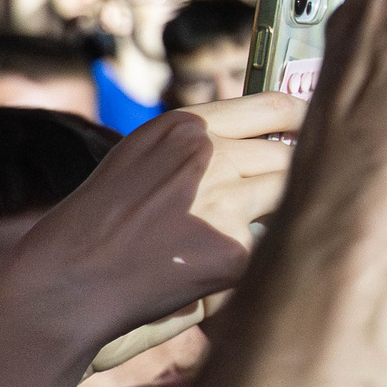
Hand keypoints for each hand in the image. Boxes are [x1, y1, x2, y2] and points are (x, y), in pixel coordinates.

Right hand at [1, 92, 302, 354]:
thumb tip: (268, 141)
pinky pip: (267, 248)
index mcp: (187, 127)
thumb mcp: (145, 157)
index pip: (274, 107)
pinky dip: (248, 260)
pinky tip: (208, 269)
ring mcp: (226, 202)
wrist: (68, 278)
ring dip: (273, 218)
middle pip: (288, 158)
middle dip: (288, 180)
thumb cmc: (101, 221)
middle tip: (277, 201)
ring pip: (286, 200)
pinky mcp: (234, 250)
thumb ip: (200, 145)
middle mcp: (212, 155)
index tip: (319, 129)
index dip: (305, 118)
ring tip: (227, 236)